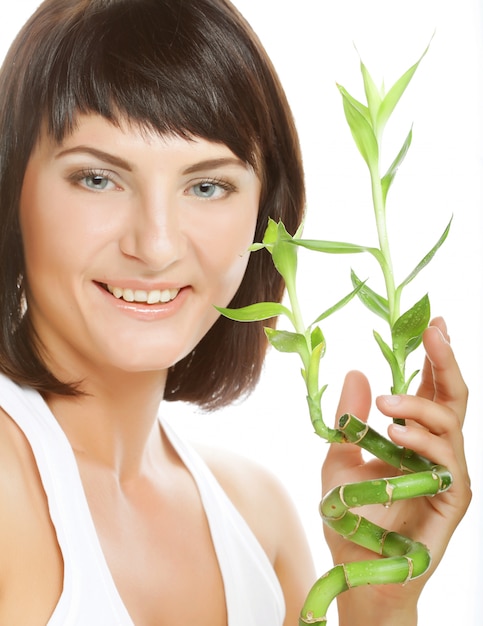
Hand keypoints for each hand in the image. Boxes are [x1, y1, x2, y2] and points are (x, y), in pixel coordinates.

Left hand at [321, 317, 470, 624]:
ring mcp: (447, 475)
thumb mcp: (340, 458)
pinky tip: (397, 434)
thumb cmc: (351, 517)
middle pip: (452, 398)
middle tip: (434, 330)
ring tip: (387, 404)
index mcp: (413, 438)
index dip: (434, 357)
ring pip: (450, 426)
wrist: (357, 569)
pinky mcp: (452, 502)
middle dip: (445, 361)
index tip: (431, 323)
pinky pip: (446, 464)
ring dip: (419, 406)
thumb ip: (350, 419)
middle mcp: (436, 452)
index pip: (430, 389)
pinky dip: (423, 443)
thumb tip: (360, 371)